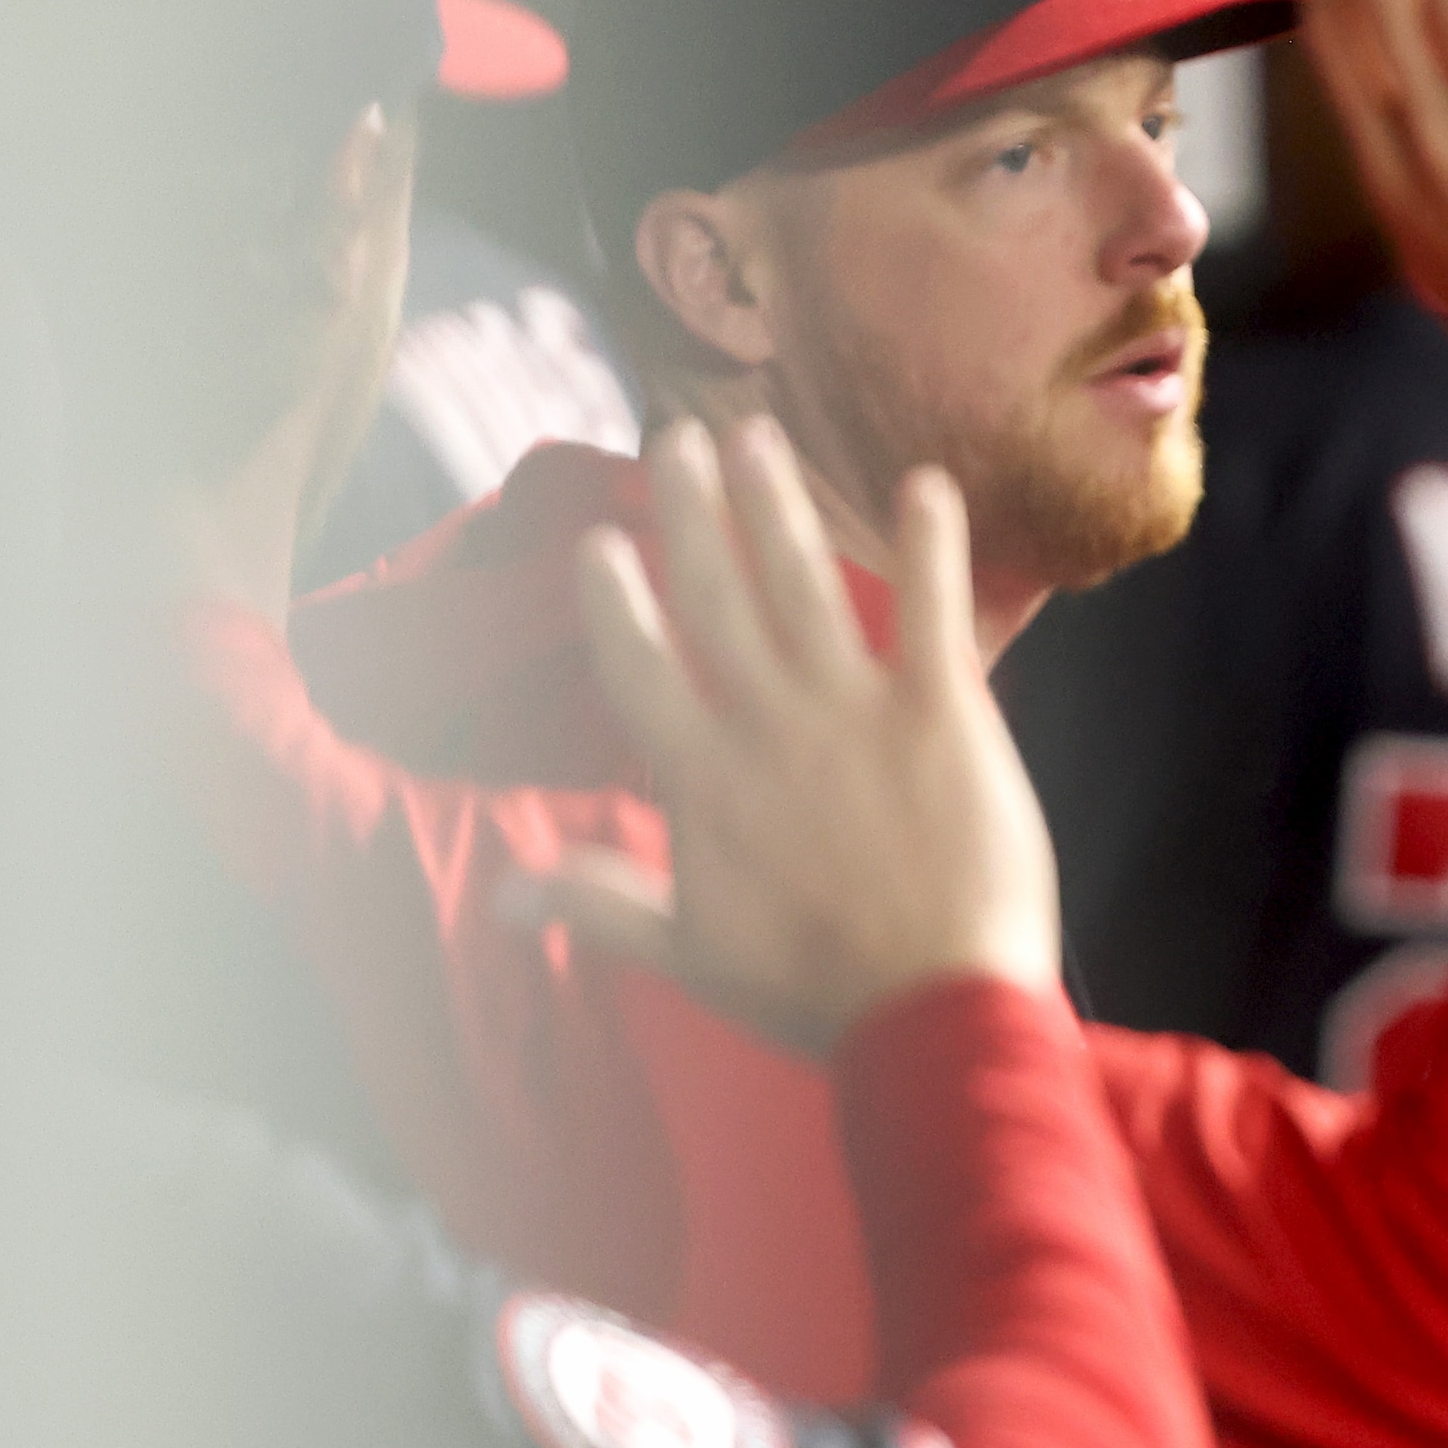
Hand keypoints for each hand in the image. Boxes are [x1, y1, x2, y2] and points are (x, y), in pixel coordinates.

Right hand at [527, 422, 1060, 1052]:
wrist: (933, 1014)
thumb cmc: (815, 993)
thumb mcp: (688, 953)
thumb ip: (599, 903)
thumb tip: (501, 892)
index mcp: (700, 777)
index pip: (639, 664)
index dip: (615, 598)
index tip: (598, 540)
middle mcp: (768, 724)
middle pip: (714, 596)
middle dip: (691, 510)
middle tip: (674, 436)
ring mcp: (856, 712)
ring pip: (804, 583)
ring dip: (777, 502)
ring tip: (754, 433)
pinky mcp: (947, 715)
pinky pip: (935, 610)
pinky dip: (930, 543)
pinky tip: (926, 480)